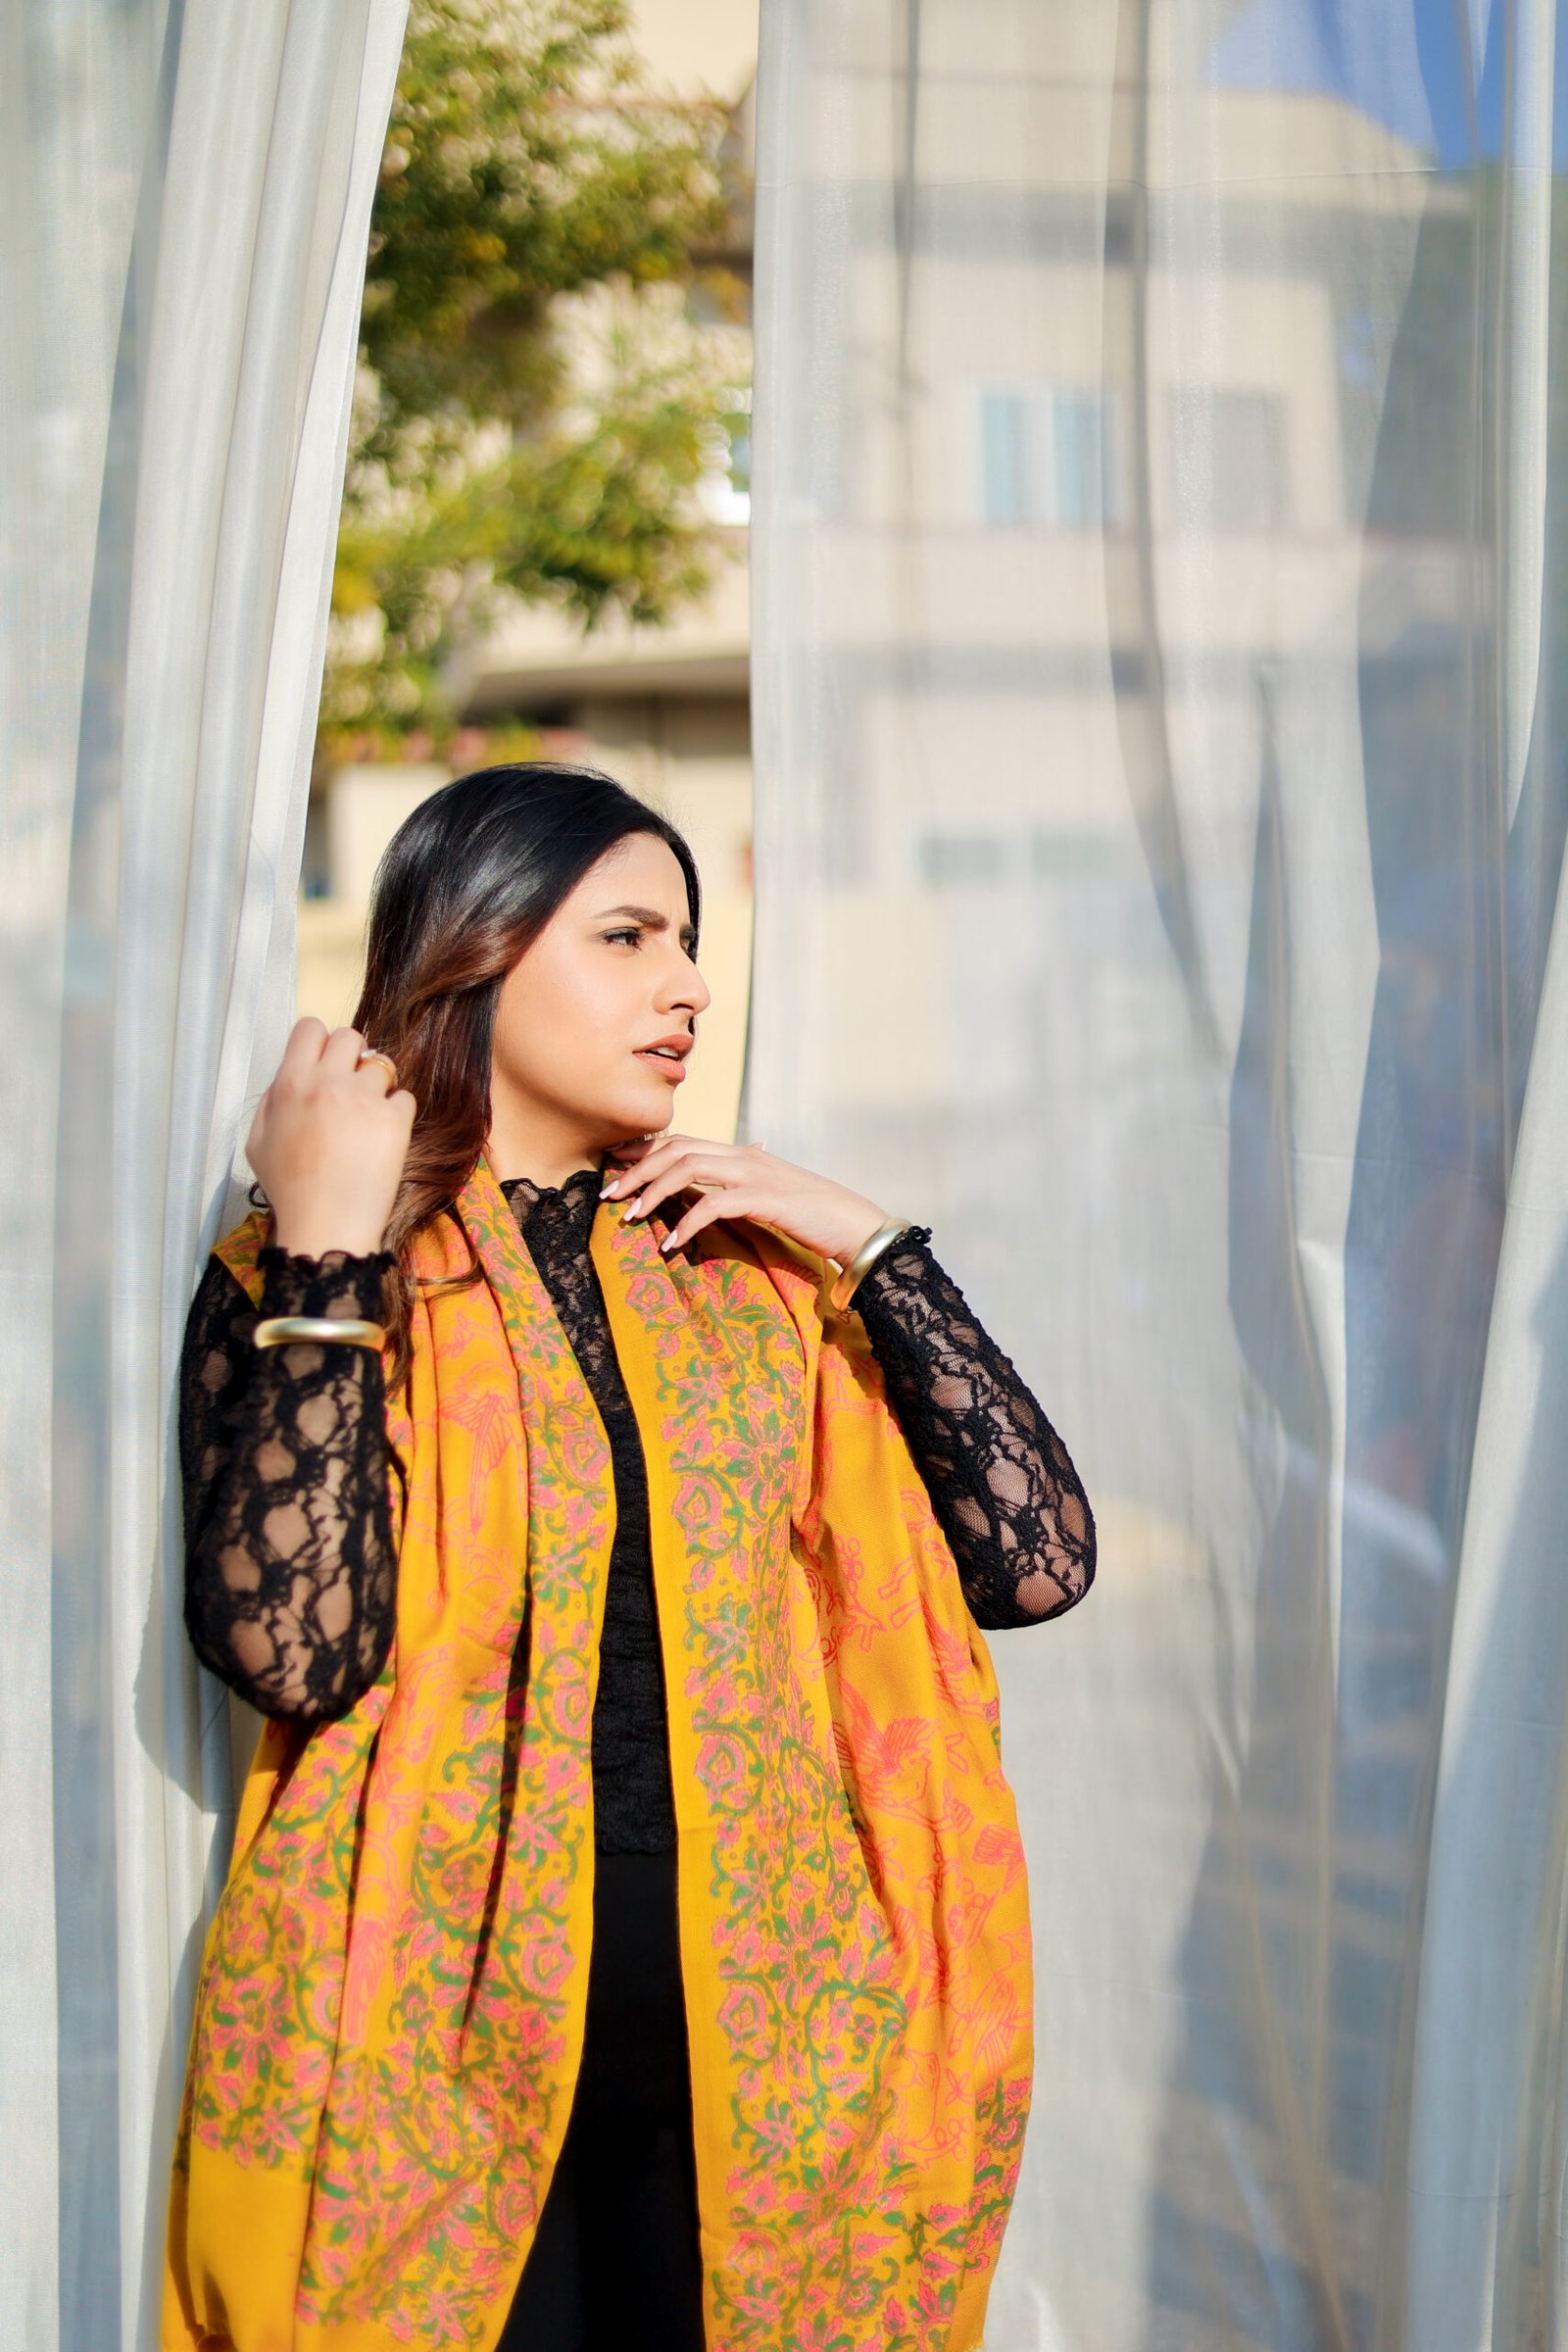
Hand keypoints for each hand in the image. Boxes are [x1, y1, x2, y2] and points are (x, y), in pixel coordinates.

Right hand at [247, 1020, 416, 1258]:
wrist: (326, 1226)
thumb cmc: (290, 1189)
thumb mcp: (257, 1142)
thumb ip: (272, 1100)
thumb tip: (291, 1076)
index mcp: (291, 1084)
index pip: (311, 1028)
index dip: (319, 1042)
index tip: (323, 1063)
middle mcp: (328, 1084)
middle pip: (350, 1036)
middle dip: (350, 1057)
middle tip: (348, 1088)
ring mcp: (365, 1100)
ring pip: (382, 1064)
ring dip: (377, 1085)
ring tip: (367, 1117)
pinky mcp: (395, 1121)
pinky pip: (405, 1097)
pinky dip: (397, 1113)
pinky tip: (383, 1137)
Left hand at [601, 1135, 888, 1267]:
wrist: (857, 1226)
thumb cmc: (814, 1216)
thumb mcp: (772, 1195)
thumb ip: (743, 1187)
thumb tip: (720, 1191)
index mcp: (742, 1154)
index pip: (683, 1139)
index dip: (644, 1151)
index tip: (615, 1169)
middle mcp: (745, 1155)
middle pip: (677, 1147)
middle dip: (637, 1169)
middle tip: (609, 1196)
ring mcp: (755, 1173)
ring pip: (688, 1167)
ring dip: (653, 1191)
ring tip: (630, 1217)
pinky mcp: (766, 1198)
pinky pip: (714, 1203)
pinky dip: (688, 1221)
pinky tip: (672, 1243)